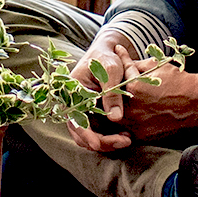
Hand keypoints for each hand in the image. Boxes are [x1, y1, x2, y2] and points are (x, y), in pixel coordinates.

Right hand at [66, 30, 137, 152]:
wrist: (106, 53)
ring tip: (127, 139)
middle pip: (81, 136)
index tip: (104, 144)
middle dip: (103, 143)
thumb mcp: (111, 70)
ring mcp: (81, 112)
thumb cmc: (107, 58)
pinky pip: (96, 133)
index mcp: (70, 94)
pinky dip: (109, 138)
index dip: (90, 136)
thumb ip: (112, 92)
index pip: (76, 123)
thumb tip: (115, 118)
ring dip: (106, 143)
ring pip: (89, 138)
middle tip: (125, 141)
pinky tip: (124, 135)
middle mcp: (72, 106)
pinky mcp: (91, 115)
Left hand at [111, 58, 197, 140]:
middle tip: (104, 84)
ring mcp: (136, 123)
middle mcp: (132, 107)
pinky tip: (125, 112)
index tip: (115, 58)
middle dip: (108, 91)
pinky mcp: (141, 134)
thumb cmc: (177, 81)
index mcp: (134, 87)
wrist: (196, 103)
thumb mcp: (156, 65)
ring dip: (112, 107)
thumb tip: (119, 55)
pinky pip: (124, 128)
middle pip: (109, 99)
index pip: (117, 75)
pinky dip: (123, 120)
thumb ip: (134, 63)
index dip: (117, 66)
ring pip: (113, 116)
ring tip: (112, 99)